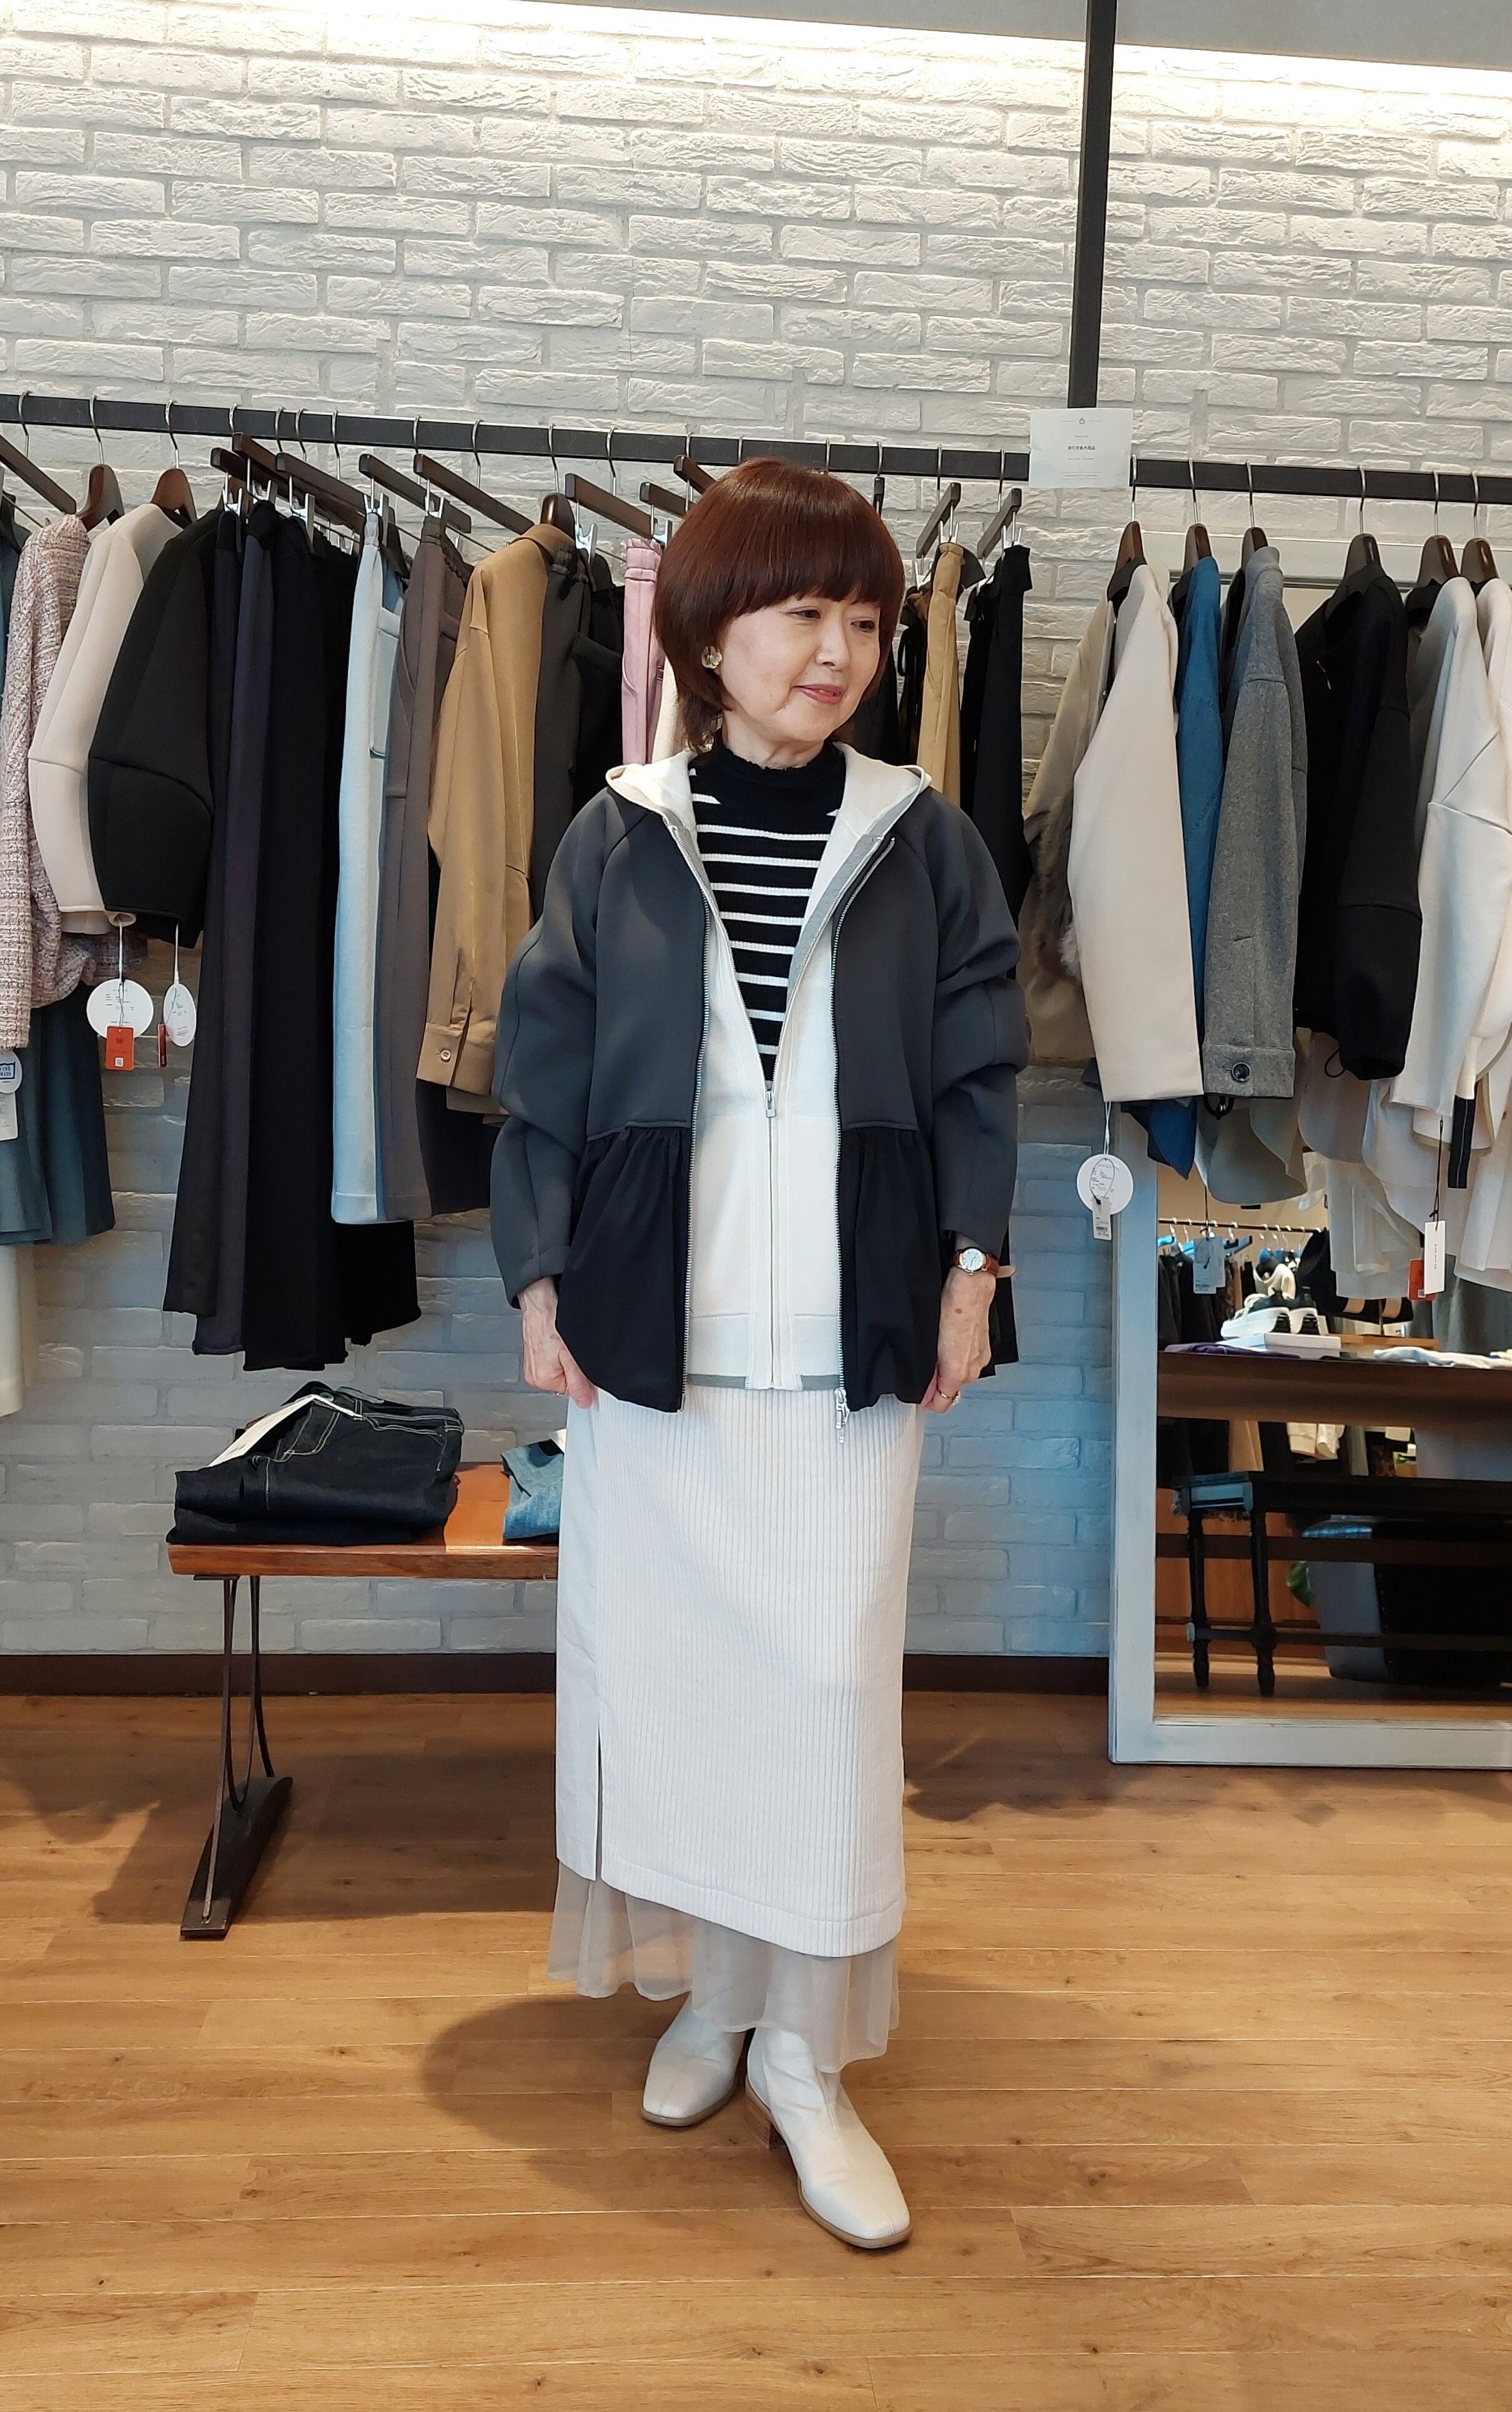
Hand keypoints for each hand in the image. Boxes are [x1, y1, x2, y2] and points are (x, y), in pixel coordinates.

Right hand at [519, 1277, 596, 1408]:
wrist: (539, 1301)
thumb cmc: (551, 1321)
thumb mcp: (571, 1356)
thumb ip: (579, 1382)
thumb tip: (584, 1402)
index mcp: (543, 1379)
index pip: (572, 1390)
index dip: (582, 1378)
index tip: (582, 1363)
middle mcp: (534, 1376)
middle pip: (565, 1381)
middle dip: (572, 1368)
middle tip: (570, 1350)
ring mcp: (532, 1366)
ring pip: (559, 1369)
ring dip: (565, 1359)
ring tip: (562, 1342)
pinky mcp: (534, 1355)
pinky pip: (552, 1360)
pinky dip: (557, 1352)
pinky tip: (557, 1340)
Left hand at [920, 1266, 994, 1411]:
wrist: (973, 1284)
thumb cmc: (953, 1304)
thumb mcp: (930, 1340)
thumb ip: (928, 1368)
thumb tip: (925, 1386)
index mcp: (957, 1370)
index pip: (943, 1403)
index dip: (928, 1401)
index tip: (920, 1395)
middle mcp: (972, 1368)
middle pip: (951, 1389)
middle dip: (938, 1382)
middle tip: (925, 1367)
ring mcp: (981, 1358)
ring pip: (961, 1375)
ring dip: (949, 1369)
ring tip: (938, 1350)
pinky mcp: (985, 1347)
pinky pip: (970, 1361)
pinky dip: (960, 1357)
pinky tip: (952, 1342)